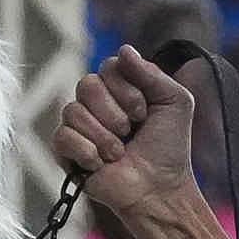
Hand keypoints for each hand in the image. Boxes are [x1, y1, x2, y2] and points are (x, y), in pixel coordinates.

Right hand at [52, 47, 211, 238]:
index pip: (108, 67)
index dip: (127, 90)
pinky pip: (62, 136)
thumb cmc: (169, 149)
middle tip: (131, 133)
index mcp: (119, 88)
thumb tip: (123, 49)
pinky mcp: (65, 151)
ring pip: (73, 110)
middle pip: (87, 85)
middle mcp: (96, 102)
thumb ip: (152, 74)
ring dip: (104, 137)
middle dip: (115, 113)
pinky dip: (87, 152)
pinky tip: (101, 164)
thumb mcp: (175, 103)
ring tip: (120, 154)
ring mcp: (78, 126)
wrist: (159, 190)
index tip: (144, 113)